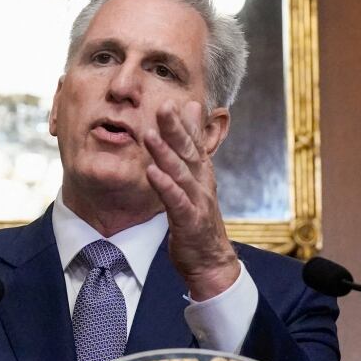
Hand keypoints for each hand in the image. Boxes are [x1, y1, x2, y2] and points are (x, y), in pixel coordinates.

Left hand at [143, 101, 238, 300]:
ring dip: (166, 154)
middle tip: (162, 107)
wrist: (210, 261)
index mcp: (201, 173)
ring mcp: (197, 202)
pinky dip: (165, 186)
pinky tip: (152, 173)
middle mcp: (202, 183)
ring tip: (150, 135)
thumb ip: (193, 144)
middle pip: (188, 152)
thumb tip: (194, 109)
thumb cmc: (198, 218)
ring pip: (181, 174)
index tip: (170, 100)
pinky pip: (176, 202)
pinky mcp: (190, 221)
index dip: (182, 123)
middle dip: (175, 130)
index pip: (192, 143)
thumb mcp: (196, 179)